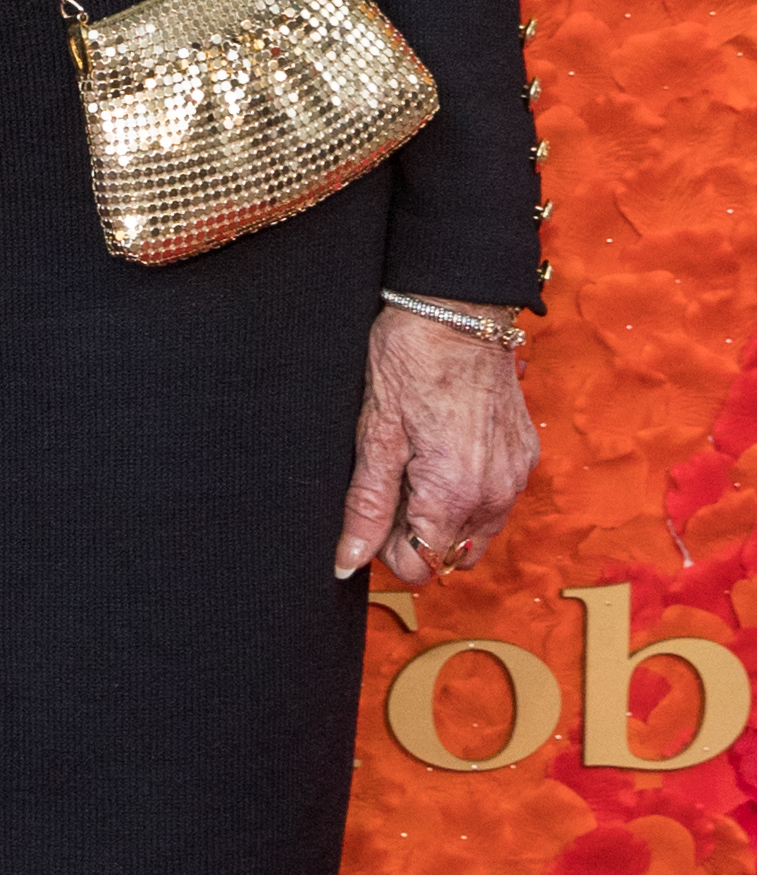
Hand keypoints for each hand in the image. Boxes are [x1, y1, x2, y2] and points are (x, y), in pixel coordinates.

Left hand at [340, 309, 539, 586]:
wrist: (457, 311)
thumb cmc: (410, 360)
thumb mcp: (375, 435)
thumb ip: (366, 506)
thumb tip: (348, 560)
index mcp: (456, 494)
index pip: (423, 563)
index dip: (388, 547)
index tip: (373, 513)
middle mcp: (496, 493)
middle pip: (452, 551)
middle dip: (416, 532)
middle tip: (391, 483)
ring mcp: (516, 473)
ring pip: (476, 528)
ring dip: (444, 513)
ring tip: (415, 465)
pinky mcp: (525, 453)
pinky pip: (496, 497)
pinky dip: (468, 490)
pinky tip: (442, 452)